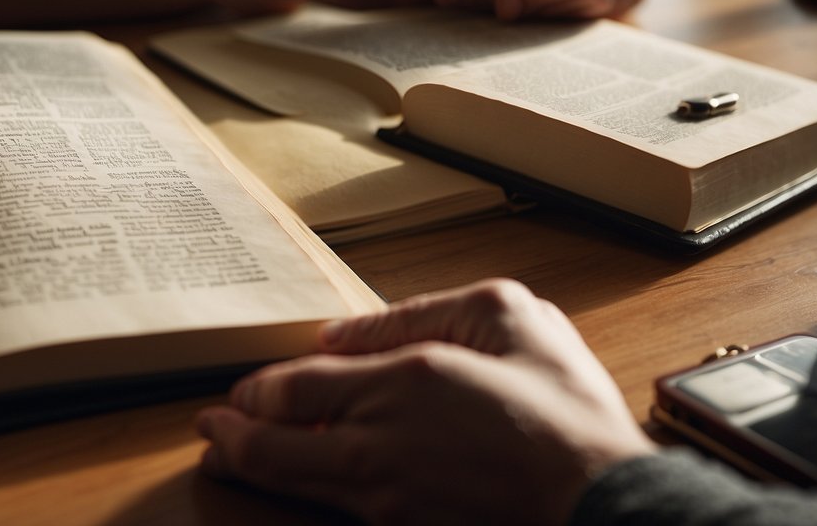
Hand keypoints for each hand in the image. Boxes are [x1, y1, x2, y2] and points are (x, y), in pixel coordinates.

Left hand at [195, 279, 656, 525]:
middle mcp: (379, 442)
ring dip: (249, 464)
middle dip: (233, 431)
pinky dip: (297, 493)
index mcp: (402, 380)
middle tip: (210, 425)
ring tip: (222, 453)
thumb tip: (346, 332)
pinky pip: (331, 511)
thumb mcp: (509, 316)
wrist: (606, 505)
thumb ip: (421, 311)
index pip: (296, 385)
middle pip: (274, 442)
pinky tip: (292, 482)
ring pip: (292, 483)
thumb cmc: (566, 410)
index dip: (261, 388)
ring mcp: (387, 496)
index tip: (248, 386)